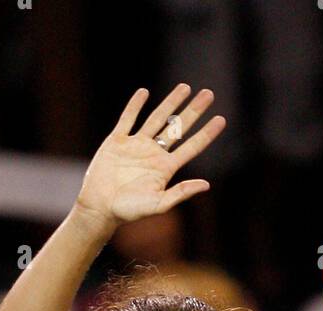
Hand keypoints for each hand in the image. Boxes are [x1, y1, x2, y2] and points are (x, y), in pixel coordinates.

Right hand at [75, 84, 224, 231]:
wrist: (100, 208)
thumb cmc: (129, 211)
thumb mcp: (158, 204)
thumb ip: (181, 192)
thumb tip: (206, 184)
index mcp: (165, 168)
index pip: (191, 146)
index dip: (207, 133)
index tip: (222, 119)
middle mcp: (153, 154)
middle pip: (178, 127)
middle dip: (194, 111)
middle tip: (209, 94)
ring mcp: (136, 145)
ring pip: (157, 118)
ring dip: (171, 103)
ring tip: (185, 87)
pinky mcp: (117, 141)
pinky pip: (128, 119)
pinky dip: (135, 106)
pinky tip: (144, 93)